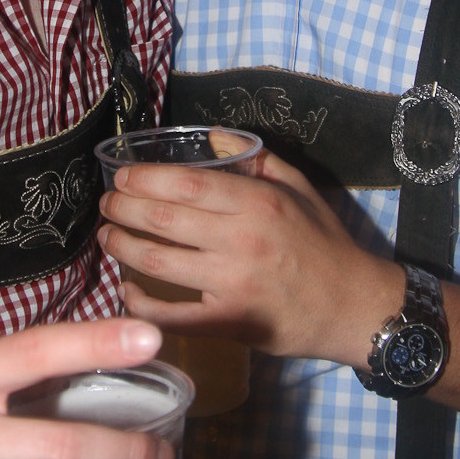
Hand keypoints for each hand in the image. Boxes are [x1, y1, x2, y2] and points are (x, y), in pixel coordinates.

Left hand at [98, 151, 400, 362]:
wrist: (353, 306)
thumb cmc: (325, 244)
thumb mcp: (298, 188)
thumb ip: (255, 159)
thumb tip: (213, 136)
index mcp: (257, 203)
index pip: (186, 184)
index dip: (144, 179)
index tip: (121, 177)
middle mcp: (241, 240)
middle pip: (164, 219)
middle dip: (123, 209)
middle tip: (106, 205)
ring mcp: (232, 284)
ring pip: (159, 263)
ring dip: (123, 248)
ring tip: (107, 237)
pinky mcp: (228, 322)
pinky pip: (172, 315)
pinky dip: (141, 304)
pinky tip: (127, 291)